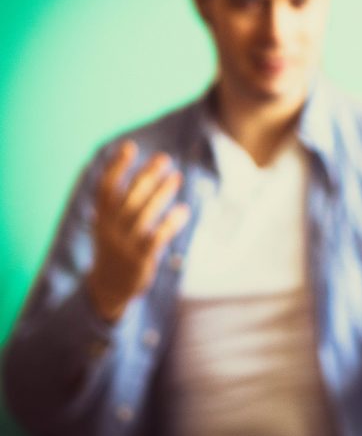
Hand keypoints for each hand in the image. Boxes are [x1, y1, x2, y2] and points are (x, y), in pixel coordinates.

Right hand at [86, 141, 189, 321]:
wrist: (108, 288)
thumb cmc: (113, 250)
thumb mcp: (105, 227)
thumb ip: (113, 204)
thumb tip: (120, 172)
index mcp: (102, 218)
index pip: (105, 188)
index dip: (116, 167)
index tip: (130, 146)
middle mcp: (111, 228)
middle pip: (129, 196)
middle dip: (146, 175)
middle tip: (164, 158)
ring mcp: (125, 244)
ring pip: (144, 213)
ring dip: (162, 193)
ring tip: (177, 177)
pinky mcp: (141, 258)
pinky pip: (157, 236)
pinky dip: (171, 222)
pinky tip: (184, 210)